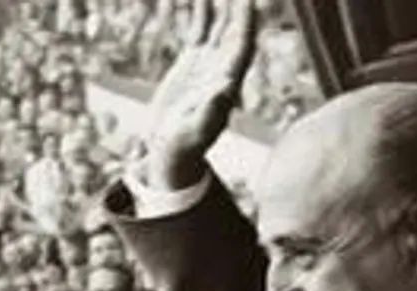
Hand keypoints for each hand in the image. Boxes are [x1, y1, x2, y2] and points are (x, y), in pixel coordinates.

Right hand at [139, 0, 259, 190]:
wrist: (170, 148)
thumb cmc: (184, 146)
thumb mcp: (195, 130)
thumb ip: (211, 109)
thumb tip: (226, 84)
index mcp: (228, 81)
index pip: (243, 44)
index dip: (246, 22)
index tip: (246, 0)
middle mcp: (223, 66)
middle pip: (235, 28)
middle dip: (236, 5)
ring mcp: (208, 61)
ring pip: (219, 24)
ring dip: (220, 4)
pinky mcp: (192, 61)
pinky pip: (199, 30)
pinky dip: (200, 12)